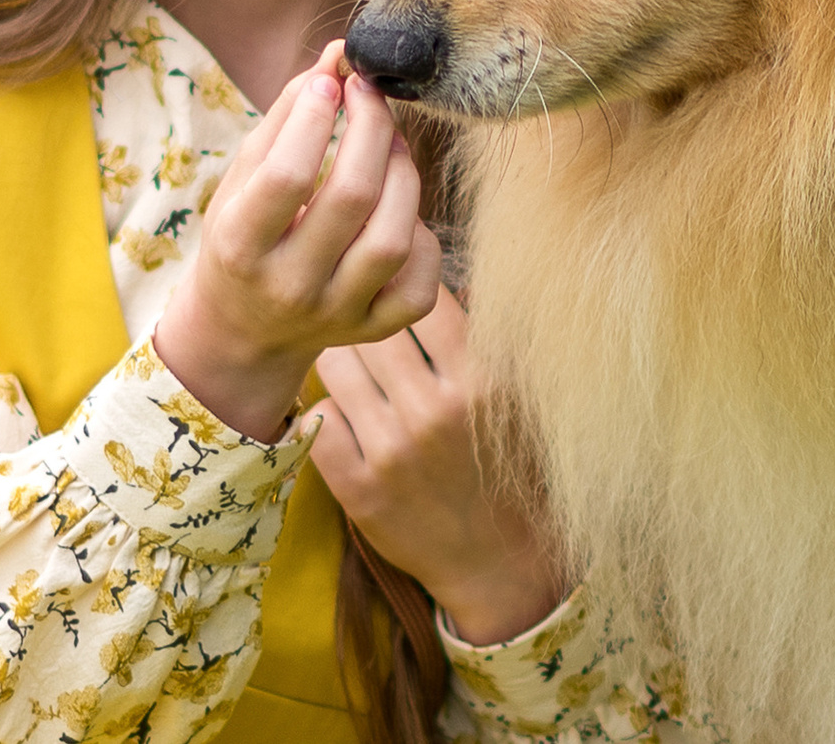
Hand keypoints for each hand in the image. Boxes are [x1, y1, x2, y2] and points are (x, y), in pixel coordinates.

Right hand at [155, 43, 442, 439]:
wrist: (242, 330)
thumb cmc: (243, 235)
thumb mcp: (243, 178)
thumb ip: (287, 117)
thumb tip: (337, 57)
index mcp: (240, 245)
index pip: (287, 176)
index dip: (316, 120)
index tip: (332, 81)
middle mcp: (288, 286)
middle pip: (351, 197)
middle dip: (371, 128)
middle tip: (371, 94)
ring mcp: (335, 315)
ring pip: (392, 239)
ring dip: (402, 175)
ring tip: (391, 144)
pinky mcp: (373, 331)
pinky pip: (420, 284)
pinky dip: (422, 239)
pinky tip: (400, 212)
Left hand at [310, 286, 569, 644]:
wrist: (498, 561)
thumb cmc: (508, 464)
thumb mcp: (518, 397)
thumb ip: (490, 336)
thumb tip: (442, 273)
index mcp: (483, 381)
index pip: (423, 301)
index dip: (408, 297)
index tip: (404, 303)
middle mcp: (435, 412)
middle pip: (371, 329)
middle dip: (370, 329)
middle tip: (376, 341)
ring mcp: (391, 453)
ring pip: (334, 366)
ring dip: (343, 366)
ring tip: (361, 378)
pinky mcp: (357, 488)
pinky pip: (316, 418)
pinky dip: (328, 413)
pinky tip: (350, 420)